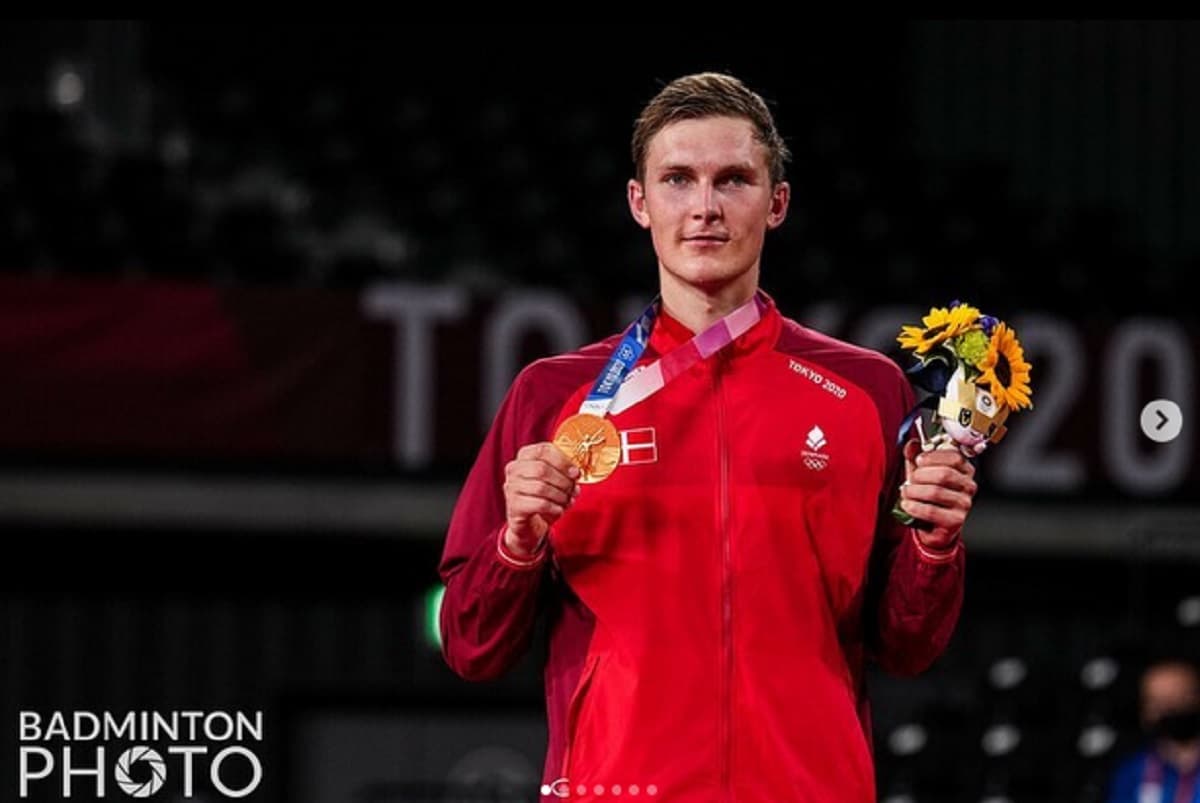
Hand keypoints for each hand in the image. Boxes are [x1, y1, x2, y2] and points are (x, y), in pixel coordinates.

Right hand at [502, 442, 581, 556]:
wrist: (528, 524)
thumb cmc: (543, 497)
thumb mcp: (553, 480)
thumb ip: (563, 472)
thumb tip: (575, 472)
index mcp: (524, 456)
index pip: (543, 450)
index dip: (563, 461)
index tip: (575, 473)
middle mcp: (514, 469)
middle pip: (542, 469)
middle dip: (563, 481)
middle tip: (573, 490)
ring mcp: (511, 488)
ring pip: (541, 487)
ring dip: (560, 496)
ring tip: (566, 501)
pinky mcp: (514, 506)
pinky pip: (540, 504)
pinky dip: (554, 508)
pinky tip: (558, 510)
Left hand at [898, 439, 976, 549]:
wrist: (934, 527)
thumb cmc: (930, 499)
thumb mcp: (922, 475)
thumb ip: (916, 458)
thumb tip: (911, 444)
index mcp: (964, 471)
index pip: (954, 457)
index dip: (933, 456)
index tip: (919, 460)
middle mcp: (968, 487)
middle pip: (944, 474)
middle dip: (920, 476)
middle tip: (910, 480)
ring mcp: (964, 505)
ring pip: (935, 492)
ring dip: (914, 492)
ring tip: (906, 493)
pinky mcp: (956, 521)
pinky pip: (931, 511)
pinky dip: (914, 507)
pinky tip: (907, 505)